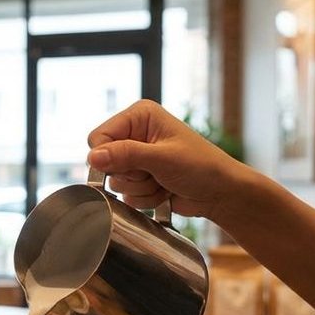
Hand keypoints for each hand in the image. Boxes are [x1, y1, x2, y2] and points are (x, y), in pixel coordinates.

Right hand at [87, 100, 249, 221]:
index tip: (128, 166)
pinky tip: (164, 192)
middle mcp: (136, 133)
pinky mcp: (141, 178)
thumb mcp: (162, 158)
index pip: (99, 137)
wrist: (221, 193)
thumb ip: (126, 155)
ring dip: (140, 189)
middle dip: (130, 175)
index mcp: (139, 116)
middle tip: (155, 173)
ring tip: (163, 182)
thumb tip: (93, 157)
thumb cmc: (201, 167)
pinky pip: (126, 195)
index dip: (107, 156)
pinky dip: (145, 198)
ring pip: (116, 182)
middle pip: (105, 162)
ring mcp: (138, 158)